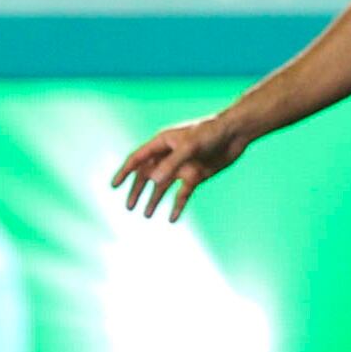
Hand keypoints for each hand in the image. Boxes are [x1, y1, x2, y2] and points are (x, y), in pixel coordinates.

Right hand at [112, 113, 249, 220]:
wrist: (237, 133)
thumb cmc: (211, 132)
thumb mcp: (190, 147)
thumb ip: (171, 164)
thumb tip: (153, 182)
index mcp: (162, 143)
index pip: (137, 159)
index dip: (124, 172)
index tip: (114, 186)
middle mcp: (169, 155)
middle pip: (147, 175)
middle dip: (137, 191)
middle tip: (129, 207)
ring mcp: (182, 166)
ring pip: (163, 186)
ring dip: (154, 200)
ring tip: (147, 215)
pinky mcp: (196, 175)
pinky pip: (183, 193)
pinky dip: (177, 205)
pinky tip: (172, 218)